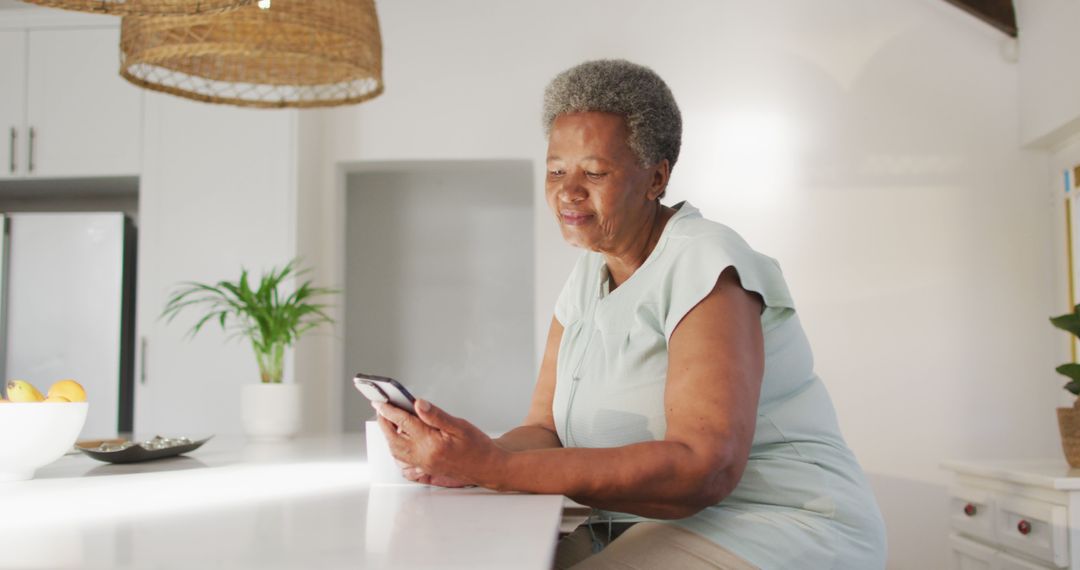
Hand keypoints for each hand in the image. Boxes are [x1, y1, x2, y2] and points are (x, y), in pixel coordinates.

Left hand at [373, 399, 506, 487]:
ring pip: (396, 450)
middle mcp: (424, 456)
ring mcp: (423, 464)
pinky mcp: (425, 469)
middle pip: (394, 438)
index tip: (380, 401)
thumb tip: (418, 404)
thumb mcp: (460, 425)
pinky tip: (399, 439)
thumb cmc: (478, 447)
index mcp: (431, 443)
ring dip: (388, 435)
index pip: (404, 422)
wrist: (488, 468)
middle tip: (380, 408)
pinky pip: (403, 460)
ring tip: (388, 420)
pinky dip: (396, 448)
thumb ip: (436, 415)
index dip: (390, 410)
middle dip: (384, 423)